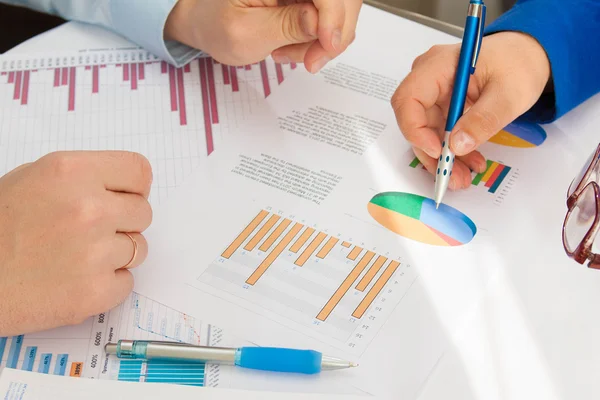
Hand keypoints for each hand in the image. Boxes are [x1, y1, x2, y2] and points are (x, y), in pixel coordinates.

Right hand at [0, 151, 152, 335]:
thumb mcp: (33, 180)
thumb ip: (83, 179)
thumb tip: (125, 189)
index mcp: (72, 173)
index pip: (139, 171)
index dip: (134, 188)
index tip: (124, 199)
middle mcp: (88, 208)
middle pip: (143, 212)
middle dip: (124, 222)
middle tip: (92, 233)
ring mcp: (94, 252)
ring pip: (138, 249)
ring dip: (115, 255)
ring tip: (77, 257)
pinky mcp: (94, 292)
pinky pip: (126, 283)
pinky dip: (107, 285)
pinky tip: (75, 280)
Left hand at [164, 0, 361, 73]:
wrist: (209, 24)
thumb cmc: (218, 25)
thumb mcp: (246, 32)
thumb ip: (286, 26)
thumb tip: (319, 21)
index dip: (333, 17)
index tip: (327, 45)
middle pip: (342, 1)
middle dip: (333, 35)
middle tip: (311, 61)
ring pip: (340, 13)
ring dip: (323, 42)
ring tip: (287, 53)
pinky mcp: (309, 1)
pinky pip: (330, 22)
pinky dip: (318, 42)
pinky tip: (292, 47)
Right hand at [392, 32, 550, 189]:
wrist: (527, 56)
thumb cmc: (519, 63)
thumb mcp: (509, 94)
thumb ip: (483, 119)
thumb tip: (457, 145)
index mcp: (438, 65)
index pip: (408, 99)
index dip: (415, 129)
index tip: (438, 151)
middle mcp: (429, 78)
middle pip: (415, 121)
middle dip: (432, 152)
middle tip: (452, 176)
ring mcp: (434, 93)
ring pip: (426, 132)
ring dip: (443, 157)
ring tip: (464, 175)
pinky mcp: (441, 106)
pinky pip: (438, 132)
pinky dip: (452, 150)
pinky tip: (469, 161)